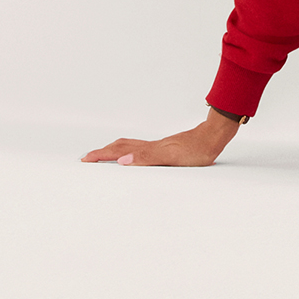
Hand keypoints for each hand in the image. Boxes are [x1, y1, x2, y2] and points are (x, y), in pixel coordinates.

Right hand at [81, 108, 239, 166]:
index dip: (101, 155)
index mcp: (148, 150)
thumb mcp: (171, 157)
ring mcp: (158, 146)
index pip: (119, 151)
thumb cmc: (196, 150)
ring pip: (130, 146)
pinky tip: (133, 155)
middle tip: (87, 158)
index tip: (85, 159)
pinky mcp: (166, 148)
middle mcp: (151, 147)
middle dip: (103, 152)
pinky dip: (128, 151)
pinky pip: (140, 149)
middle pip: (121, 146)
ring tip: (104, 155)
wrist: (213, 137)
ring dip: (114, 150)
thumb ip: (147, 158)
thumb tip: (121, 161)